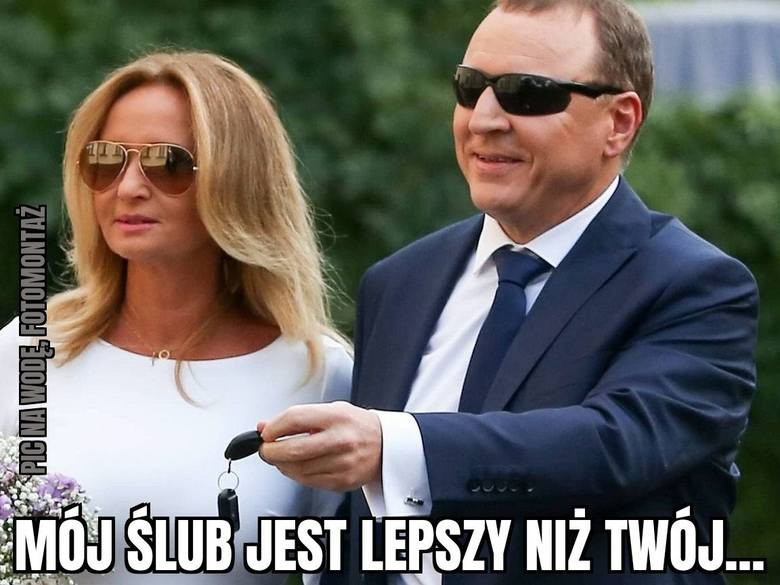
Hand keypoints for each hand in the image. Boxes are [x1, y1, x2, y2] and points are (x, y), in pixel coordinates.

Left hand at [258, 401, 381, 491]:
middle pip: (292, 449)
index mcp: (337, 416)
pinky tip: (297, 466)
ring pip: (297, 469)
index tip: (265, 432)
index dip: (273, 428)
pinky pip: (308, 481)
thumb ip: (298, 418)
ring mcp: (342, 463)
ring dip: (281, 465)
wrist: (386, 444)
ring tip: (280, 457)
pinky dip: (296, 475)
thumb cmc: (356, 425)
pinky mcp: (342, 481)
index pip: (294, 419)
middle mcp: (341, 440)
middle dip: (270, 451)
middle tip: (266, 449)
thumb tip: (266, 426)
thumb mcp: (330, 410)